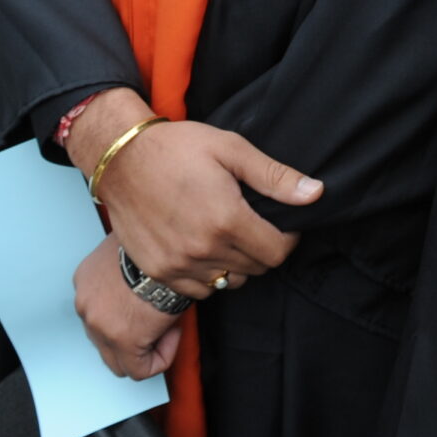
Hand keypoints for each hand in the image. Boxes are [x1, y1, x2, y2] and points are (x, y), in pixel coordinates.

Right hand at [65, 88, 321, 294]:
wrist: (120, 158)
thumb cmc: (176, 147)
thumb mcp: (231, 149)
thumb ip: (275, 177)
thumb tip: (316, 193)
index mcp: (226, 219)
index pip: (278, 252)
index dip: (289, 238)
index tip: (283, 224)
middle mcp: (203, 249)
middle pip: (257, 268)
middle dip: (265, 248)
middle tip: (255, 224)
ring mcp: (178, 264)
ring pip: (229, 282)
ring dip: (238, 264)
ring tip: (229, 234)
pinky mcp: (159, 271)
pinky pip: (200, 289)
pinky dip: (209, 274)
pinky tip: (204, 247)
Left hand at [74, 237, 183, 378]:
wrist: (167, 248)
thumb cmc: (157, 243)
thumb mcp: (134, 247)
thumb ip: (130, 267)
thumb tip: (146, 277)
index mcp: (87, 280)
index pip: (101, 313)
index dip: (129, 314)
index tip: (149, 303)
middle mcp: (86, 305)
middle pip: (105, 340)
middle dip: (133, 336)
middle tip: (158, 320)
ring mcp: (99, 326)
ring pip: (120, 360)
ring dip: (146, 348)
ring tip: (167, 326)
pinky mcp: (122, 341)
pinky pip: (140, 369)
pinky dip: (160, 357)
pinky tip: (172, 333)